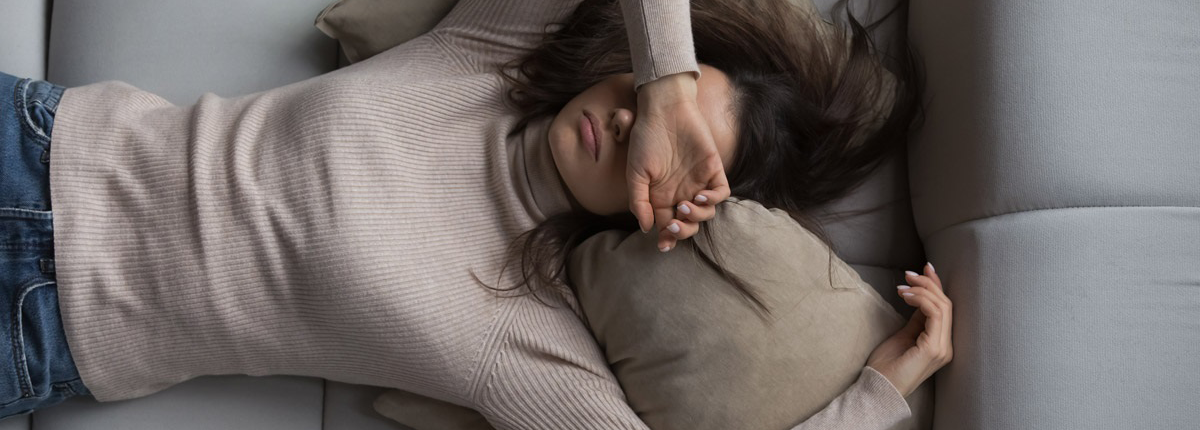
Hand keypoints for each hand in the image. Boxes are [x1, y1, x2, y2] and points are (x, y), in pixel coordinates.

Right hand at [626, 72, 730, 251]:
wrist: (664, 110)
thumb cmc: (646, 138)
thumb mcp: (634, 172)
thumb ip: (639, 201)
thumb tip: (645, 228)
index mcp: (662, 196)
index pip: (667, 225)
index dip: (667, 238)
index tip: (663, 245)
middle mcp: (681, 192)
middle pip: (688, 223)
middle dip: (682, 231)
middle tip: (673, 225)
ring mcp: (698, 182)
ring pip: (706, 213)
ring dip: (696, 217)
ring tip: (683, 207)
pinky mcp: (713, 170)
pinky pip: (721, 193)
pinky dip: (713, 200)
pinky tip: (699, 196)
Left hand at [866, 262, 953, 396]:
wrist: (878, 389)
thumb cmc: (887, 365)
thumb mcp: (904, 334)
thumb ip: (917, 319)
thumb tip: (920, 297)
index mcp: (940, 344)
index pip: (945, 309)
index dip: (936, 286)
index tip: (924, 268)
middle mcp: (946, 346)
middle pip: (946, 304)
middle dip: (928, 283)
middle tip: (908, 274)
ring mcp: (942, 348)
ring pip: (942, 307)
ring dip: (922, 290)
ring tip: (902, 286)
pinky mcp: (933, 348)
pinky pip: (934, 314)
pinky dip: (921, 300)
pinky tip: (905, 296)